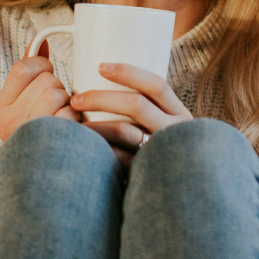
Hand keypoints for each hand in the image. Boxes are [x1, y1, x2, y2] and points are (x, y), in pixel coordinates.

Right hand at [0, 40, 79, 141]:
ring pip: (57, 95)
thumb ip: (30, 71)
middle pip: (46, 81)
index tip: (47, 73)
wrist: (42, 179)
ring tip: (63, 117)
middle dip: (58, 88)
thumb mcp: (24, 102)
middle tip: (57, 104)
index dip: (42, 65)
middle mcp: (10, 123)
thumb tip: (40, 41)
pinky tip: (71, 131)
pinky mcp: (50, 146)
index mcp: (1, 109)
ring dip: (68, 104)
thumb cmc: (39, 133)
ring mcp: (29, 135)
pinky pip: (69, 116)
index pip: (22, 68)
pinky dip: (75, 120)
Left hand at [72, 62, 192, 167]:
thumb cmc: (164, 152)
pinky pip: (120, 158)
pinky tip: (84, 148)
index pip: (156, 85)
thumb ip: (147, 113)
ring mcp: (162, 152)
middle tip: (75, 99)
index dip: (128, 72)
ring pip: (125, 131)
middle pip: (136, 105)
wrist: (185, 192)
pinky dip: (100, 149)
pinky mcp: (148, 172)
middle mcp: (175, 130)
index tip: (100, 66)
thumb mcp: (167, 128)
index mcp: (179, 114)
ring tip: (73, 123)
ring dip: (94, 125)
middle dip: (101, 98)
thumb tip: (106, 85)